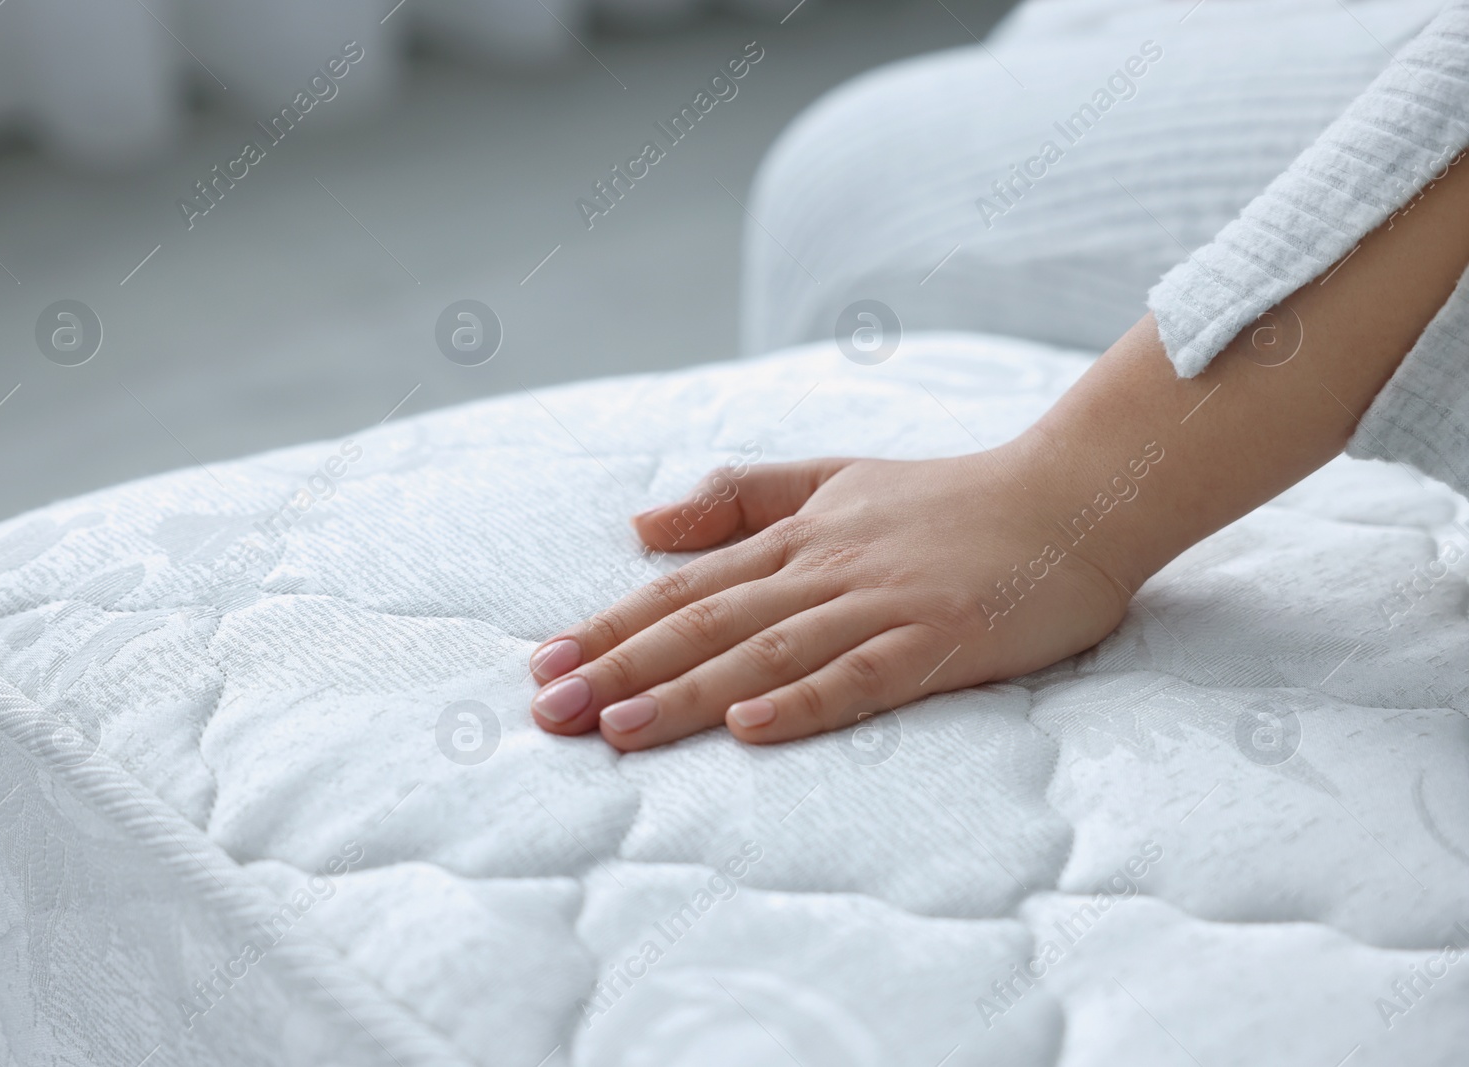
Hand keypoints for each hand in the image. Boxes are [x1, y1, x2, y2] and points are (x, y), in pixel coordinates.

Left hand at [526, 444, 1137, 750]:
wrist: (1071, 496)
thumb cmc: (948, 499)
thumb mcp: (833, 478)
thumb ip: (740, 498)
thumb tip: (643, 527)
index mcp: (797, 537)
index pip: (684, 589)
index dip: (611, 626)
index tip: (544, 663)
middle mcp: (825, 570)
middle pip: (706, 625)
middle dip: (621, 668)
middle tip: (550, 712)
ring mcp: (882, 605)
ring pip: (766, 654)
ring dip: (686, 693)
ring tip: (617, 729)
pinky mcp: (940, 641)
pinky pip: (861, 676)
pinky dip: (803, 703)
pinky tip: (750, 730)